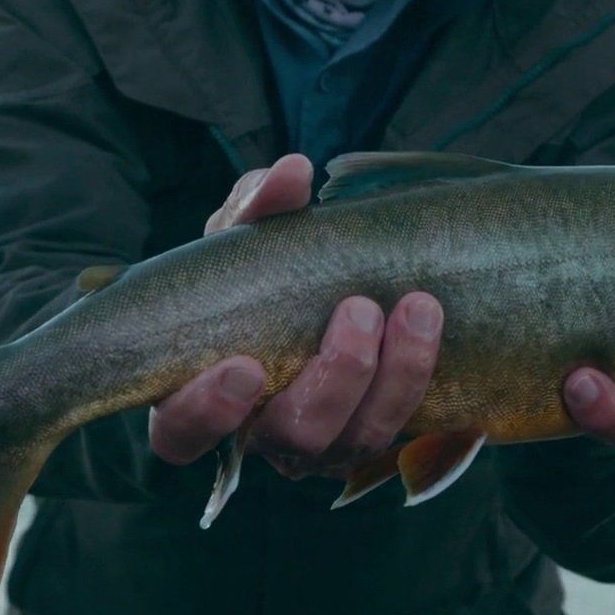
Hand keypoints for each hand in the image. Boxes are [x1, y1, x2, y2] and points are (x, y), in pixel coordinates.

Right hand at [150, 155, 444, 477]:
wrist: (307, 289)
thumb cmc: (249, 273)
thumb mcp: (241, 234)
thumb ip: (256, 207)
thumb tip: (293, 172)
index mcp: (196, 399)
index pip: (181, 435)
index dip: (208, 413)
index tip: (244, 367)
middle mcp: (260, 434)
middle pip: (293, 439)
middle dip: (334, 379)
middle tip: (360, 310)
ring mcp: (320, 443)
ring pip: (355, 440)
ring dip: (395, 378)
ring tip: (418, 307)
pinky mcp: (370, 431)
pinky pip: (401, 426)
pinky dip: (419, 375)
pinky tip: (432, 322)